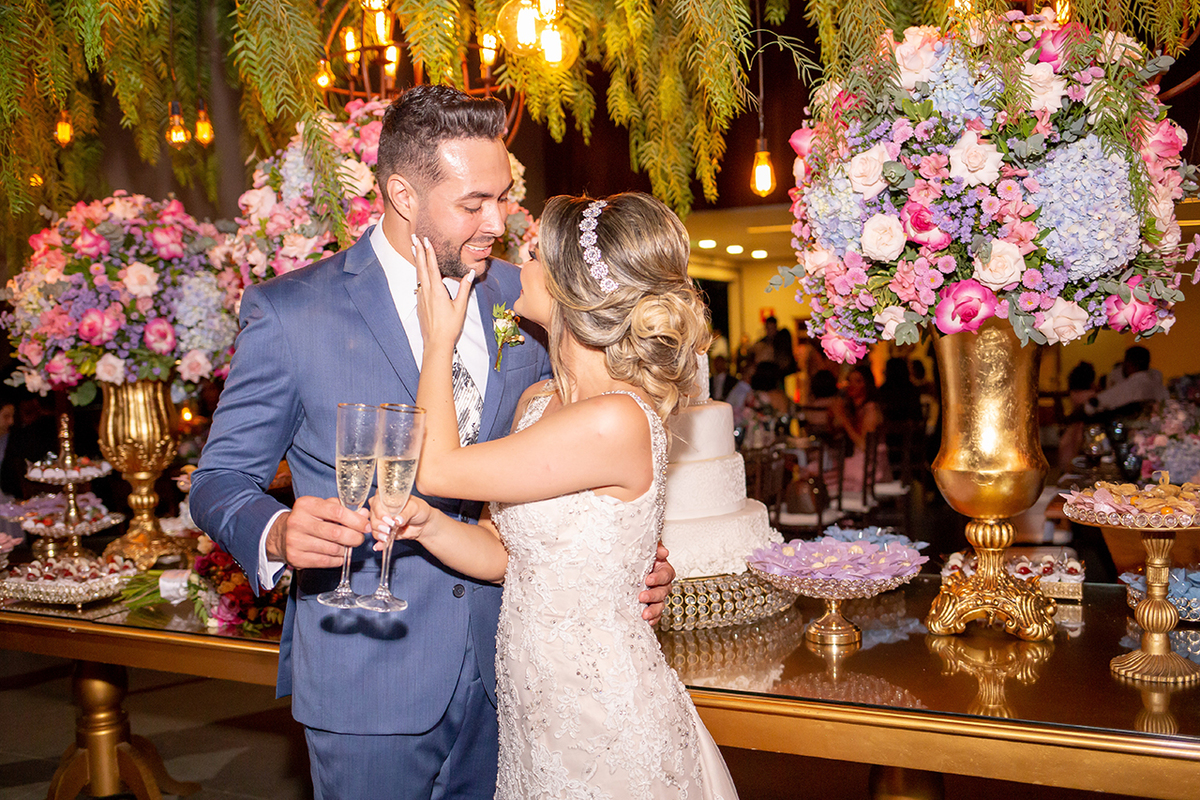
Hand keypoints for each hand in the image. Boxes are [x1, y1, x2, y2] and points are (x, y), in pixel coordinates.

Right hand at [265, 496, 369, 568]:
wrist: (281, 534)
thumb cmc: (308, 518)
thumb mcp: (321, 507)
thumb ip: (343, 509)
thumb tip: (364, 515)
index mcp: (306, 505)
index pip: (337, 512)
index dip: (356, 520)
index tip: (366, 526)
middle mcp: (298, 522)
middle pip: (336, 533)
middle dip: (354, 537)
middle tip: (360, 538)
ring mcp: (295, 541)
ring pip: (332, 549)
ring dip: (346, 549)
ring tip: (349, 546)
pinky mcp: (295, 557)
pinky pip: (325, 561)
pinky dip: (337, 559)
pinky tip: (339, 555)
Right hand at [369, 494, 439, 548]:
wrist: (424, 524)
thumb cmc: (419, 510)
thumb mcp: (414, 508)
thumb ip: (405, 513)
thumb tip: (397, 520)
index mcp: (387, 497)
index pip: (376, 502)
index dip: (380, 511)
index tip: (388, 518)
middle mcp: (382, 507)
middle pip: (373, 515)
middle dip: (379, 523)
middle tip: (389, 528)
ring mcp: (381, 519)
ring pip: (373, 526)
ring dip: (379, 532)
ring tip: (387, 535)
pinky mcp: (384, 531)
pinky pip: (378, 536)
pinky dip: (378, 542)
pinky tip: (379, 546)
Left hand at [412, 234, 474, 356]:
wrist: (436, 342)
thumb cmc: (450, 326)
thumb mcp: (461, 306)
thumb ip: (465, 288)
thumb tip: (470, 273)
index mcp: (437, 290)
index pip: (432, 266)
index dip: (429, 252)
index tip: (425, 240)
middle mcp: (426, 291)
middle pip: (421, 267)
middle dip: (418, 251)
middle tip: (413, 238)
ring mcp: (421, 297)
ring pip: (418, 275)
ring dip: (416, 261)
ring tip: (413, 249)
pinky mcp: (419, 303)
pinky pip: (419, 284)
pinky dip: (418, 274)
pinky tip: (419, 272)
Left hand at [639, 541, 675, 624]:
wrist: (630, 566)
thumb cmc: (640, 557)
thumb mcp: (647, 550)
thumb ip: (656, 549)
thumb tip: (664, 552)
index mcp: (663, 569)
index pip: (666, 574)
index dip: (658, 578)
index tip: (648, 579)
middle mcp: (662, 583)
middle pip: (663, 591)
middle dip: (653, 595)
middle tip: (642, 596)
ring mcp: (657, 595)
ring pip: (660, 604)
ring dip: (653, 610)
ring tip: (644, 614)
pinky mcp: (652, 605)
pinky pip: (656, 614)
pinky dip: (653, 618)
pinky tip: (648, 621)